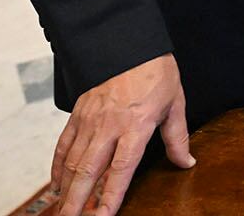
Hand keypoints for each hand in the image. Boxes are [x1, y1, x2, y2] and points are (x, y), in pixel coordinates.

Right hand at [50, 54, 193, 215]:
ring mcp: (89, 120)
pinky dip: (58, 168)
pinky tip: (57, 185)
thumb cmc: (156, 73)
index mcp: (136, 125)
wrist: (130, 44)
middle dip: (78, 201)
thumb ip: (177, 138)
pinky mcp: (77, 114)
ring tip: (63, 211)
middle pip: (89, 171)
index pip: (121, 169)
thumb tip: (186, 163)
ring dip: (66, 190)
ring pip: (73, 162)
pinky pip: (64, 145)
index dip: (111, 195)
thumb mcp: (175, 104)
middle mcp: (109, 126)